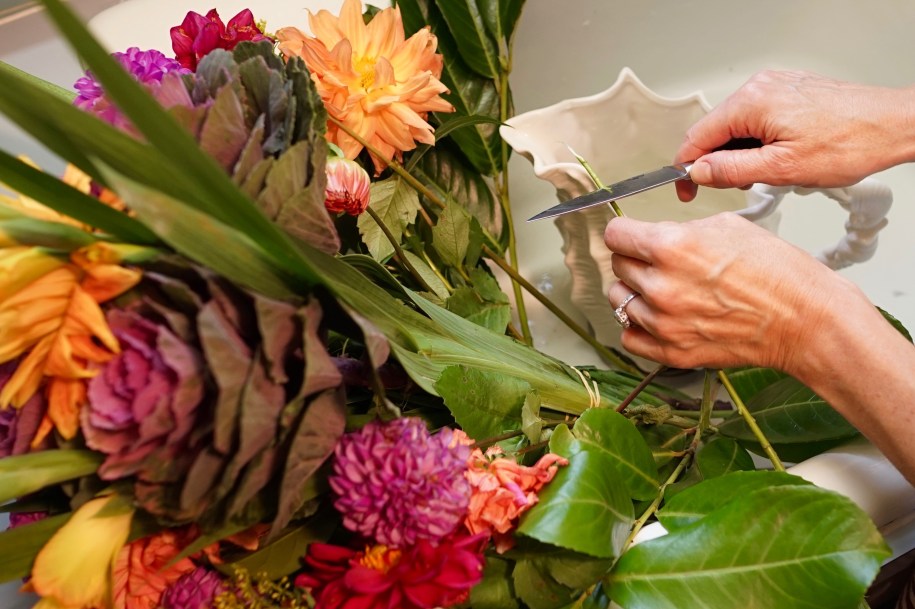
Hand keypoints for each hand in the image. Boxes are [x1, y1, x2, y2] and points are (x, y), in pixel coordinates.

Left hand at [603, 212, 867, 371]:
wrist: (803, 319)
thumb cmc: (776, 272)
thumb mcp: (726, 226)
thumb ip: (680, 230)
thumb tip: (654, 234)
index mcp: (671, 247)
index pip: (616, 235)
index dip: (625, 232)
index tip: (630, 236)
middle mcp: (661, 286)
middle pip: (618, 266)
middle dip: (634, 259)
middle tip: (657, 261)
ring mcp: (664, 323)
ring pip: (620, 300)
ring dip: (635, 292)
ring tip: (662, 289)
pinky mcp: (672, 352)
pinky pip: (630, 337)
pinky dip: (638, 326)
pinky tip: (658, 316)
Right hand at [675, 70, 914, 200]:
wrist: (892, 126)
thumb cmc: (849, 142)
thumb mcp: (781, 168)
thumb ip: (731, 170)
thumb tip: (699, 172)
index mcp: (751, 103)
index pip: (697, 137)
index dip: (687, 168)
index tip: (687, 189)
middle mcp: (760, 87)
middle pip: (716, 130)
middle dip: (719, 162)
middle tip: (735, 187)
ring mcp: (775, 86)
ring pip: (737, 126)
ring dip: (741, 153)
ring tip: (768, 172)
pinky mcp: (789, 90)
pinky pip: (757, 118)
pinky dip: (758, 141)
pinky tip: (778, 156)